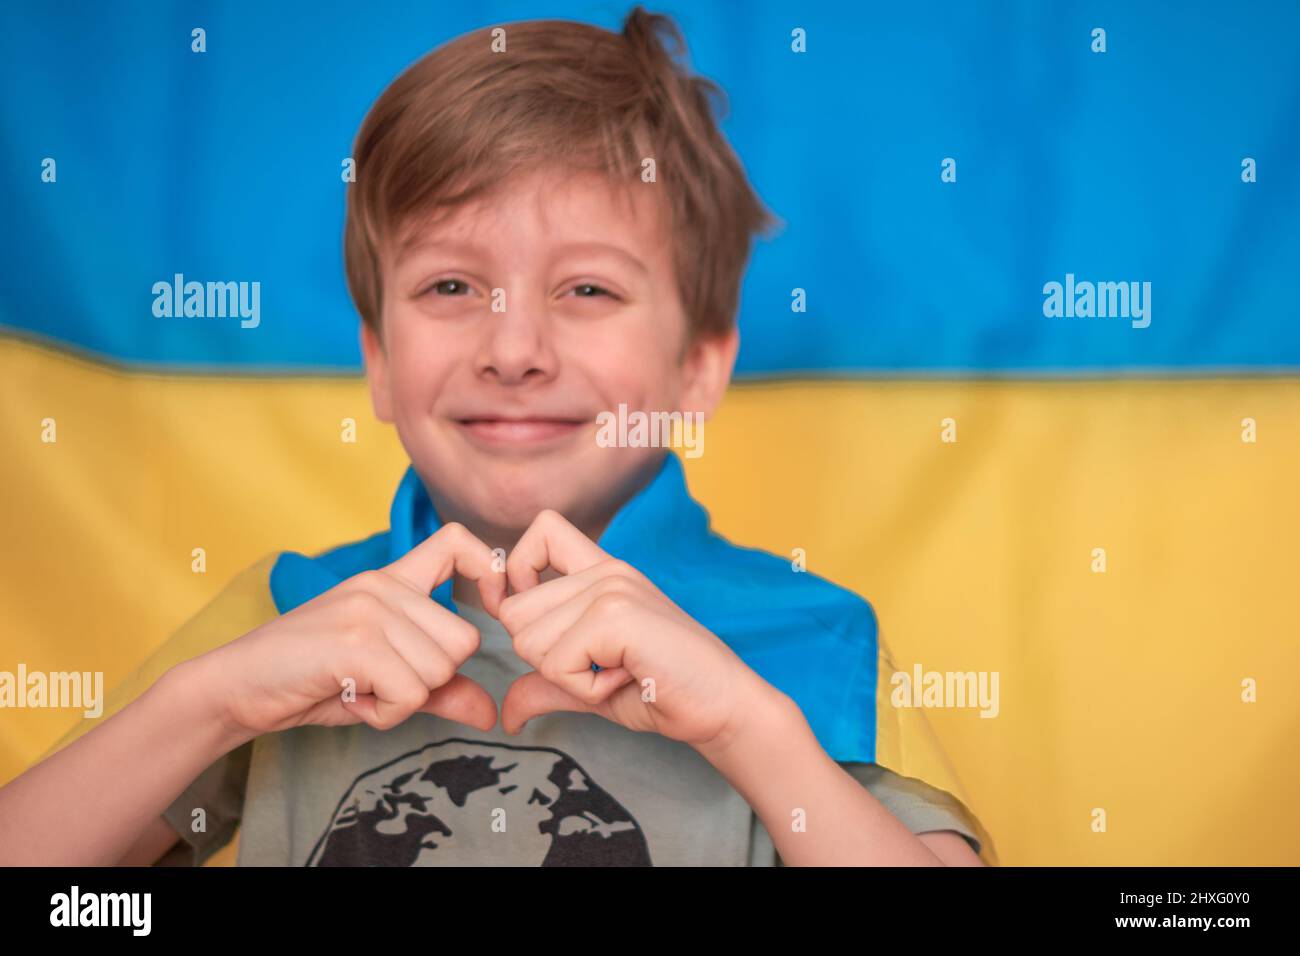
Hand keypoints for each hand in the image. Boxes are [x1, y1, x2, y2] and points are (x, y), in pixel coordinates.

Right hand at [198, 523, 506, 740]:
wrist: (235, 689)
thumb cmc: (311, 681)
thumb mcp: (385, 682)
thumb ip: (440, 690)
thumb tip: (491, 713)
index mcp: (392, 581)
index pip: (457, 543)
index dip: (490, 572)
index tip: (491, 612)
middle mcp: (383, 586)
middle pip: (463, 641)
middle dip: (430, 681)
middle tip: (380, 683)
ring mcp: (368, 610)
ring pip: (440, 671)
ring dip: (404, 701)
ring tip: (360, 689)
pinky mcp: (355, 642)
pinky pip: (412, 695)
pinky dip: (386, 715)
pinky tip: (351, 700)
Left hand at [497, 510, 777, 751]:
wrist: (724, 708)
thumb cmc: (666, 693)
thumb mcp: (592, 686)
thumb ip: (548, 683)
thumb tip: (506, 711)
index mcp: (601, 572)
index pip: (542, 530)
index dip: (514, 573)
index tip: (532, 617)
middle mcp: (605, 571)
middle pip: (515, 611)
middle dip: (543, 657)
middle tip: (599, 666)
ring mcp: (611, 588)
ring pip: (529, 642)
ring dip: (568, 678)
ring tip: (618, 672)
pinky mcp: (616, 616)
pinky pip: (557, 665)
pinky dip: (585, 690)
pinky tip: (626, 678)